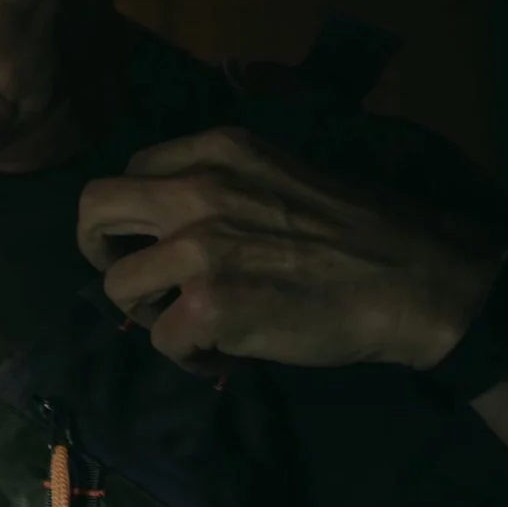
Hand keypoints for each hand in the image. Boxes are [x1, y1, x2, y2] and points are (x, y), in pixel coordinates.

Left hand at [77, 127, 504, 375]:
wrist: (414, 279)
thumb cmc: (357, 230)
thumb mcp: (278, 171)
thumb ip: (220, 183)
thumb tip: (167, 221)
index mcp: (215, 150)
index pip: (130, 171)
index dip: (131, 214)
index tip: (149, 241)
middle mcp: (196, 189)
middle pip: (93, 209)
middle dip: (97, 249)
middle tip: (131, 278)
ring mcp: (198, 247)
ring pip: (117, 286)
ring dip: (150, 313)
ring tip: (191, 325)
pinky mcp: (209, 306)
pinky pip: (161, 341)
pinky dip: (189, 356)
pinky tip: (223, 354)